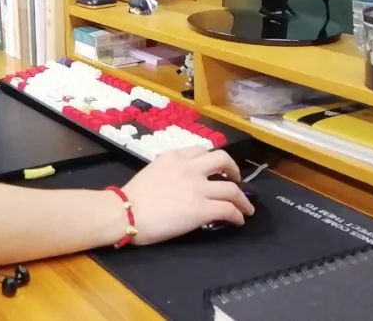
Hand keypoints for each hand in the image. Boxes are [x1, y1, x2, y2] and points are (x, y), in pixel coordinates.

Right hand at [119, 147, 253, 244]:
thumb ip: (170, 170)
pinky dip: (237, 215)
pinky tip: (238, 221)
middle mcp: (189, 167)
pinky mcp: (202, 209)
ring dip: (243, 199)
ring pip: (232, 189)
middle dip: (234, 169)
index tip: (216, 169)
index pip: (201, 150)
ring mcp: (198, 188)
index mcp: (174, 156)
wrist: (126, 212)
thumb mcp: (152, 171)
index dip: (213, 160)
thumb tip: (181, 183)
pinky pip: (229, 209)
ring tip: (246, 208)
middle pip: (222, 159)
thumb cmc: (132, 197)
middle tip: (236, 180)